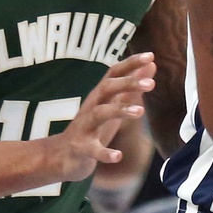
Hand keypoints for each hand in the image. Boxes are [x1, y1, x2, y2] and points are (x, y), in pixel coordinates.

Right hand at [42, 54, 154, 182]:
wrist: (61, 157)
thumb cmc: (91, 128)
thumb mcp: (112, 105)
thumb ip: (131, 87)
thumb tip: (151, 64)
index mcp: (100, 97)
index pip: (114, 73)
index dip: (130, 63)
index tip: (150, 55)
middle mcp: (91, 107)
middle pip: (106, 88)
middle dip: (128, 83)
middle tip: (151, 84)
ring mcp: (84, 128)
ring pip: (99, 114)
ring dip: (119, 111)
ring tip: (140, 112)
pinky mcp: (81, 149)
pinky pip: (93, 150)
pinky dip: (105, 153)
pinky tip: (118, 156)